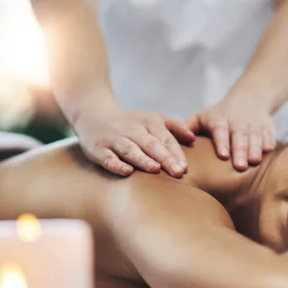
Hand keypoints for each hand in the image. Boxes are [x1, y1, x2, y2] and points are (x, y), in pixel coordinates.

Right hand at [74, 106, 195, 176]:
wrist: (94, 115)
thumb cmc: (131, 123)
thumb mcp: (153, 119)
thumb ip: (175, 127)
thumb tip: (194, 139)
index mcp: (149, 123)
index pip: (165, 138)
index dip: (175, 152)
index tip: (185, 167)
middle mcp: (132, 130)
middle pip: (150, 144)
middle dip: (165, 158)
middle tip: (178, 172)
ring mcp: (114, 139)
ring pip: (130, 149)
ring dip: (143, 159)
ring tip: (155, 169)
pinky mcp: (98, 149)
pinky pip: (107, 158)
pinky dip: (116, 164)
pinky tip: (127, 172)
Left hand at [185, 99, 276, 170]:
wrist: (250, 97)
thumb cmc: (219, 115)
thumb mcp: (203, 116)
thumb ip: (187, 128)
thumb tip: (170, 141)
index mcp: (219, 119)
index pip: (220, 130)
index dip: (222, 142)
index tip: (223, 155)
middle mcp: (237, 121)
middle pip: (239, 135)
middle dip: (240, 150)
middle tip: (240, 166)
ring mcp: (253, 123)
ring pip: (255, 136)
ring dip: (255, 148)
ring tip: (254, 161)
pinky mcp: (267, 127)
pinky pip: (269, 134)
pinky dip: (269, 142)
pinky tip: (268, 152)